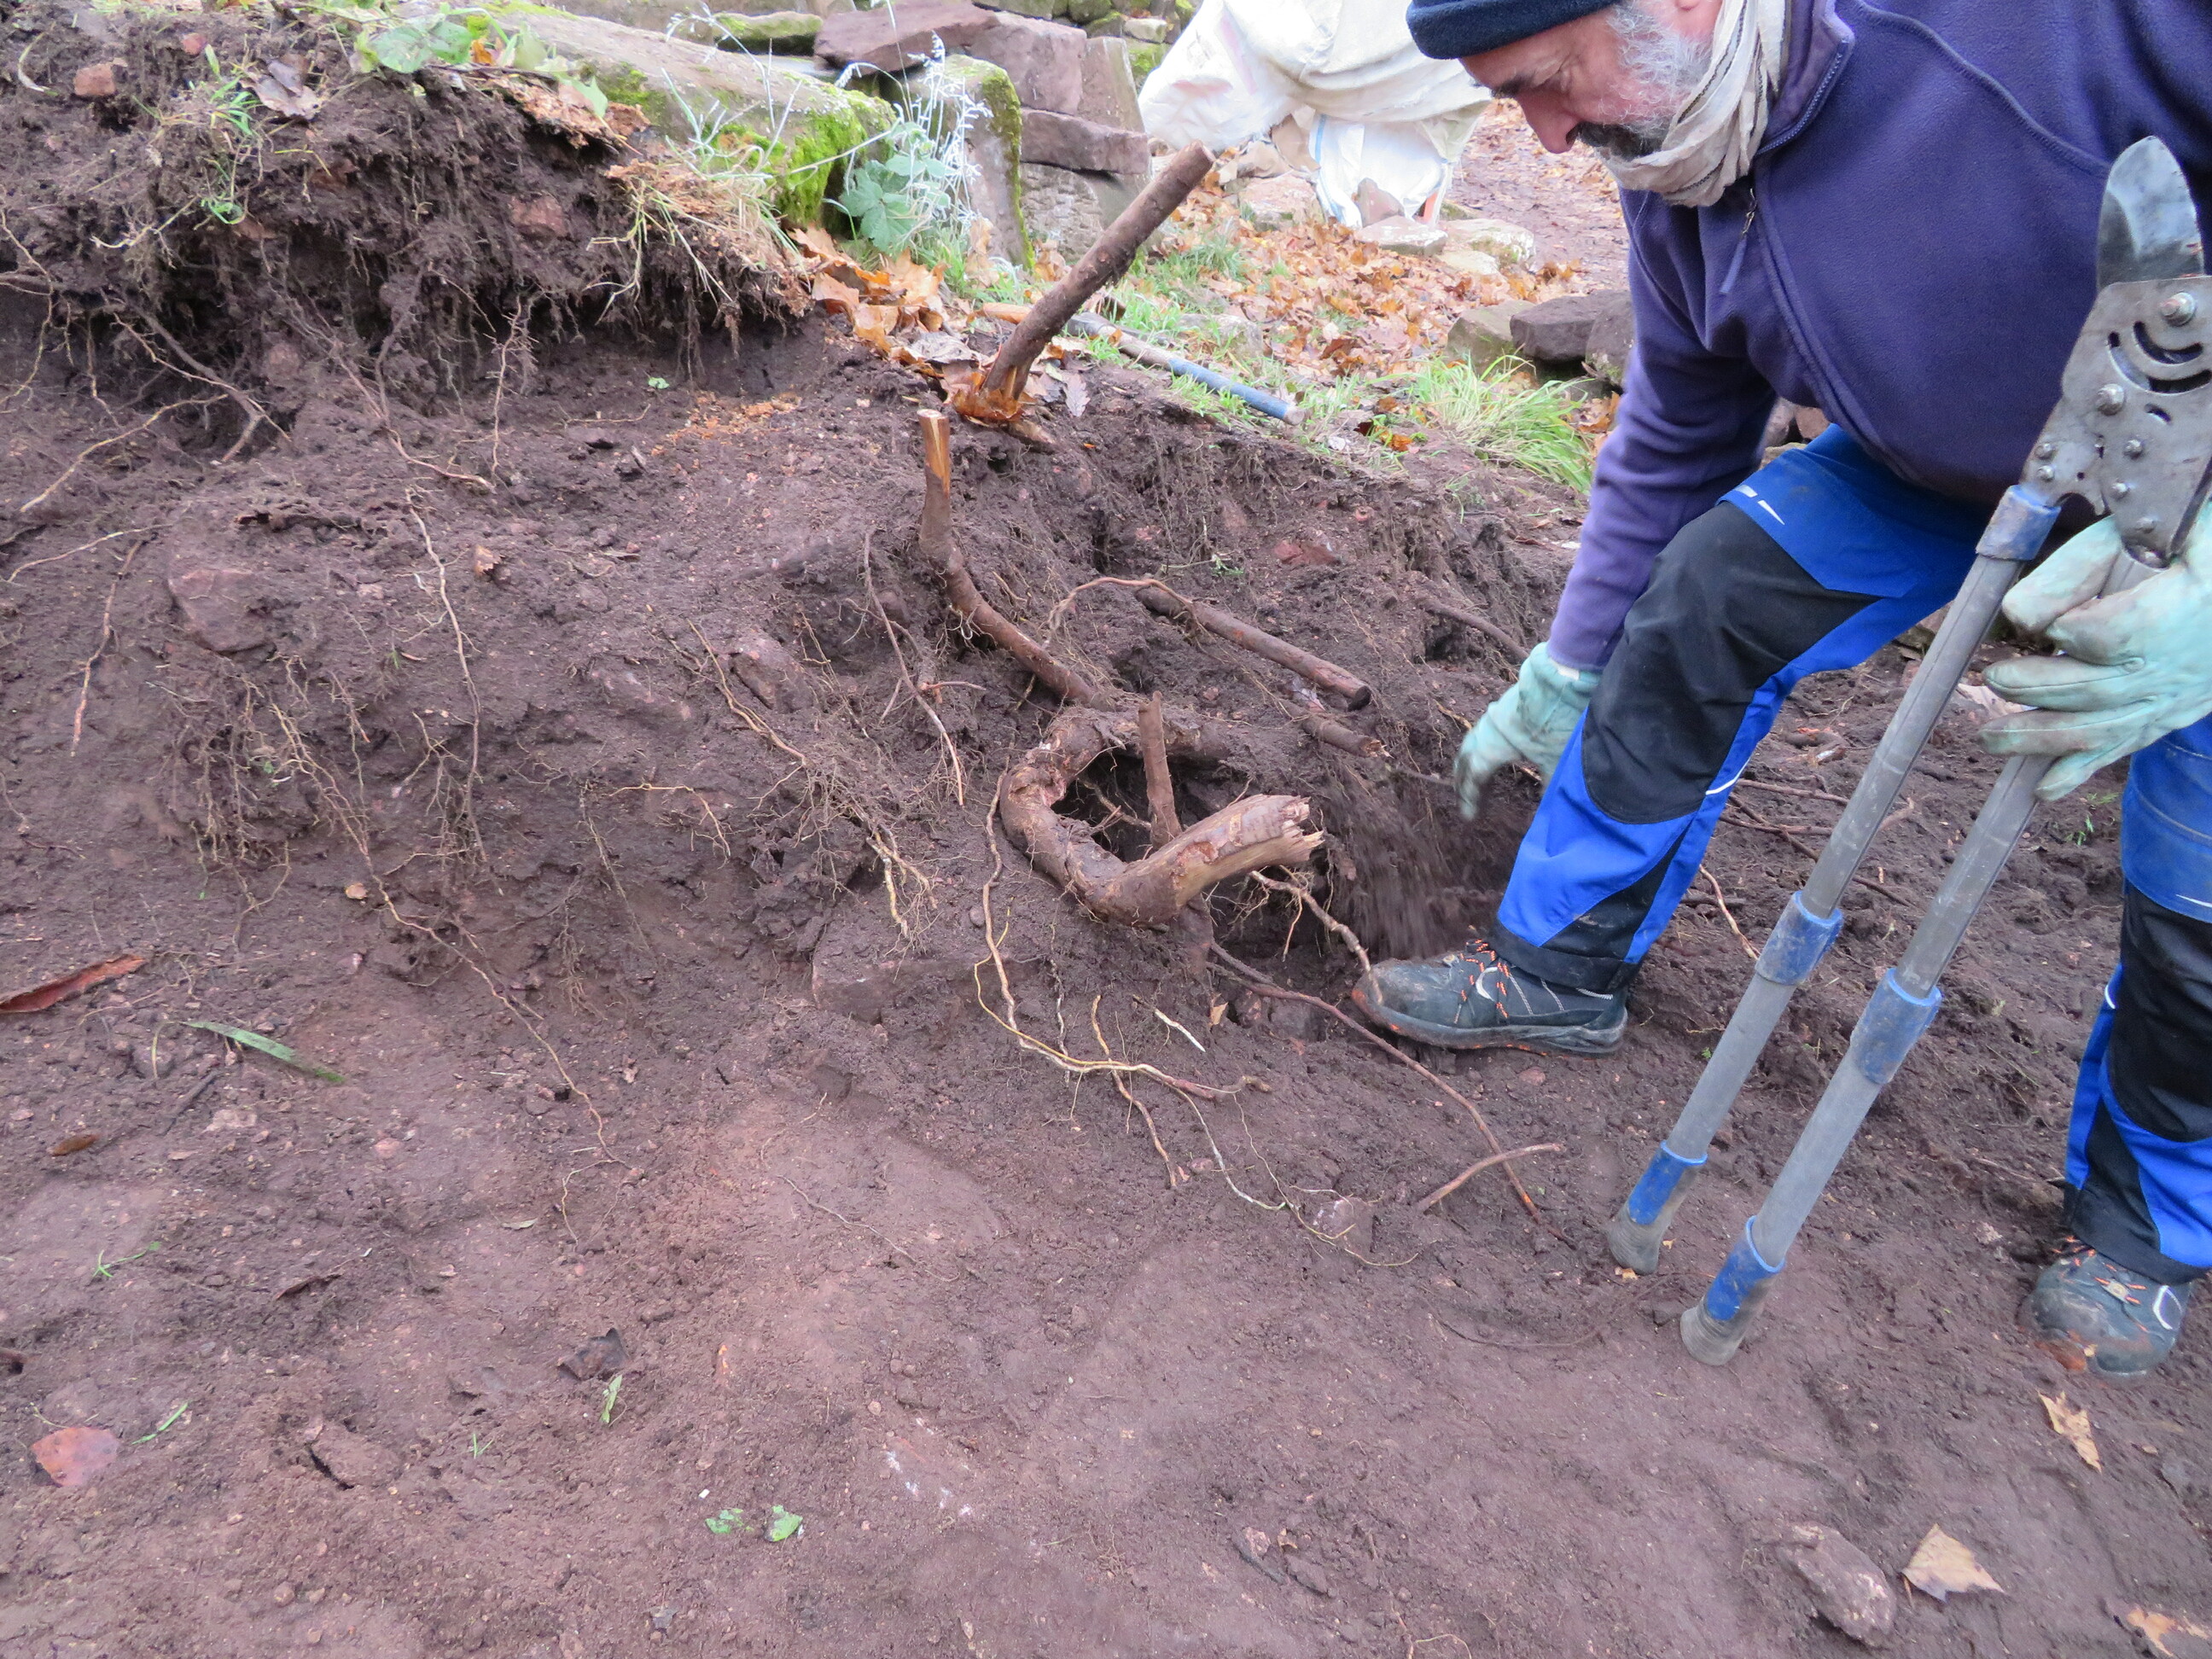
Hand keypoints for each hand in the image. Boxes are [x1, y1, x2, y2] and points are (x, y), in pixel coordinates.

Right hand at [1454, 642, 1601, 817]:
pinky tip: (1492, 750)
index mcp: (1493, 746)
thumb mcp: (1556, 760)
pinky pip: (1483, 732)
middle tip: (1464, 797)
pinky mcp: (1506, 707)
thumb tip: (1546, 807)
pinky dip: (1481, 747)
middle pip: (1466, 758)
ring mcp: (1494, 716)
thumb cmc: (1558, 722)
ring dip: (1470, 762)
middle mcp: (1487, 730)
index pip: (1475, 776)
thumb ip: (1548, 785)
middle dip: (1463, 780)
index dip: (1470, 797)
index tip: (1470, 817)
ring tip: (1472, 776)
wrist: (1565, 680)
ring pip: (1473, 742)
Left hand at [1982, 516, 2211, 799]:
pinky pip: (2122, 748)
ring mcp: (2171, 697)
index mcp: (2178, 610)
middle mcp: (2173, 664)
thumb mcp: (2150, 528)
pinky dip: (2081, 770)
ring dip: (2040, 739)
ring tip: (1988, 739)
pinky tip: (2042, 789)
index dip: (2073, 631)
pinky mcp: (2166, 714)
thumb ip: (2082, 564)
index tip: (2051, 625)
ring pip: (2100, 729)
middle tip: (1993, 679)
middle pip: (2094, 690)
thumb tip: (2018, 613)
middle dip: (2036, 689)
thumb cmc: (2194, 547)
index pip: (2111, 636)